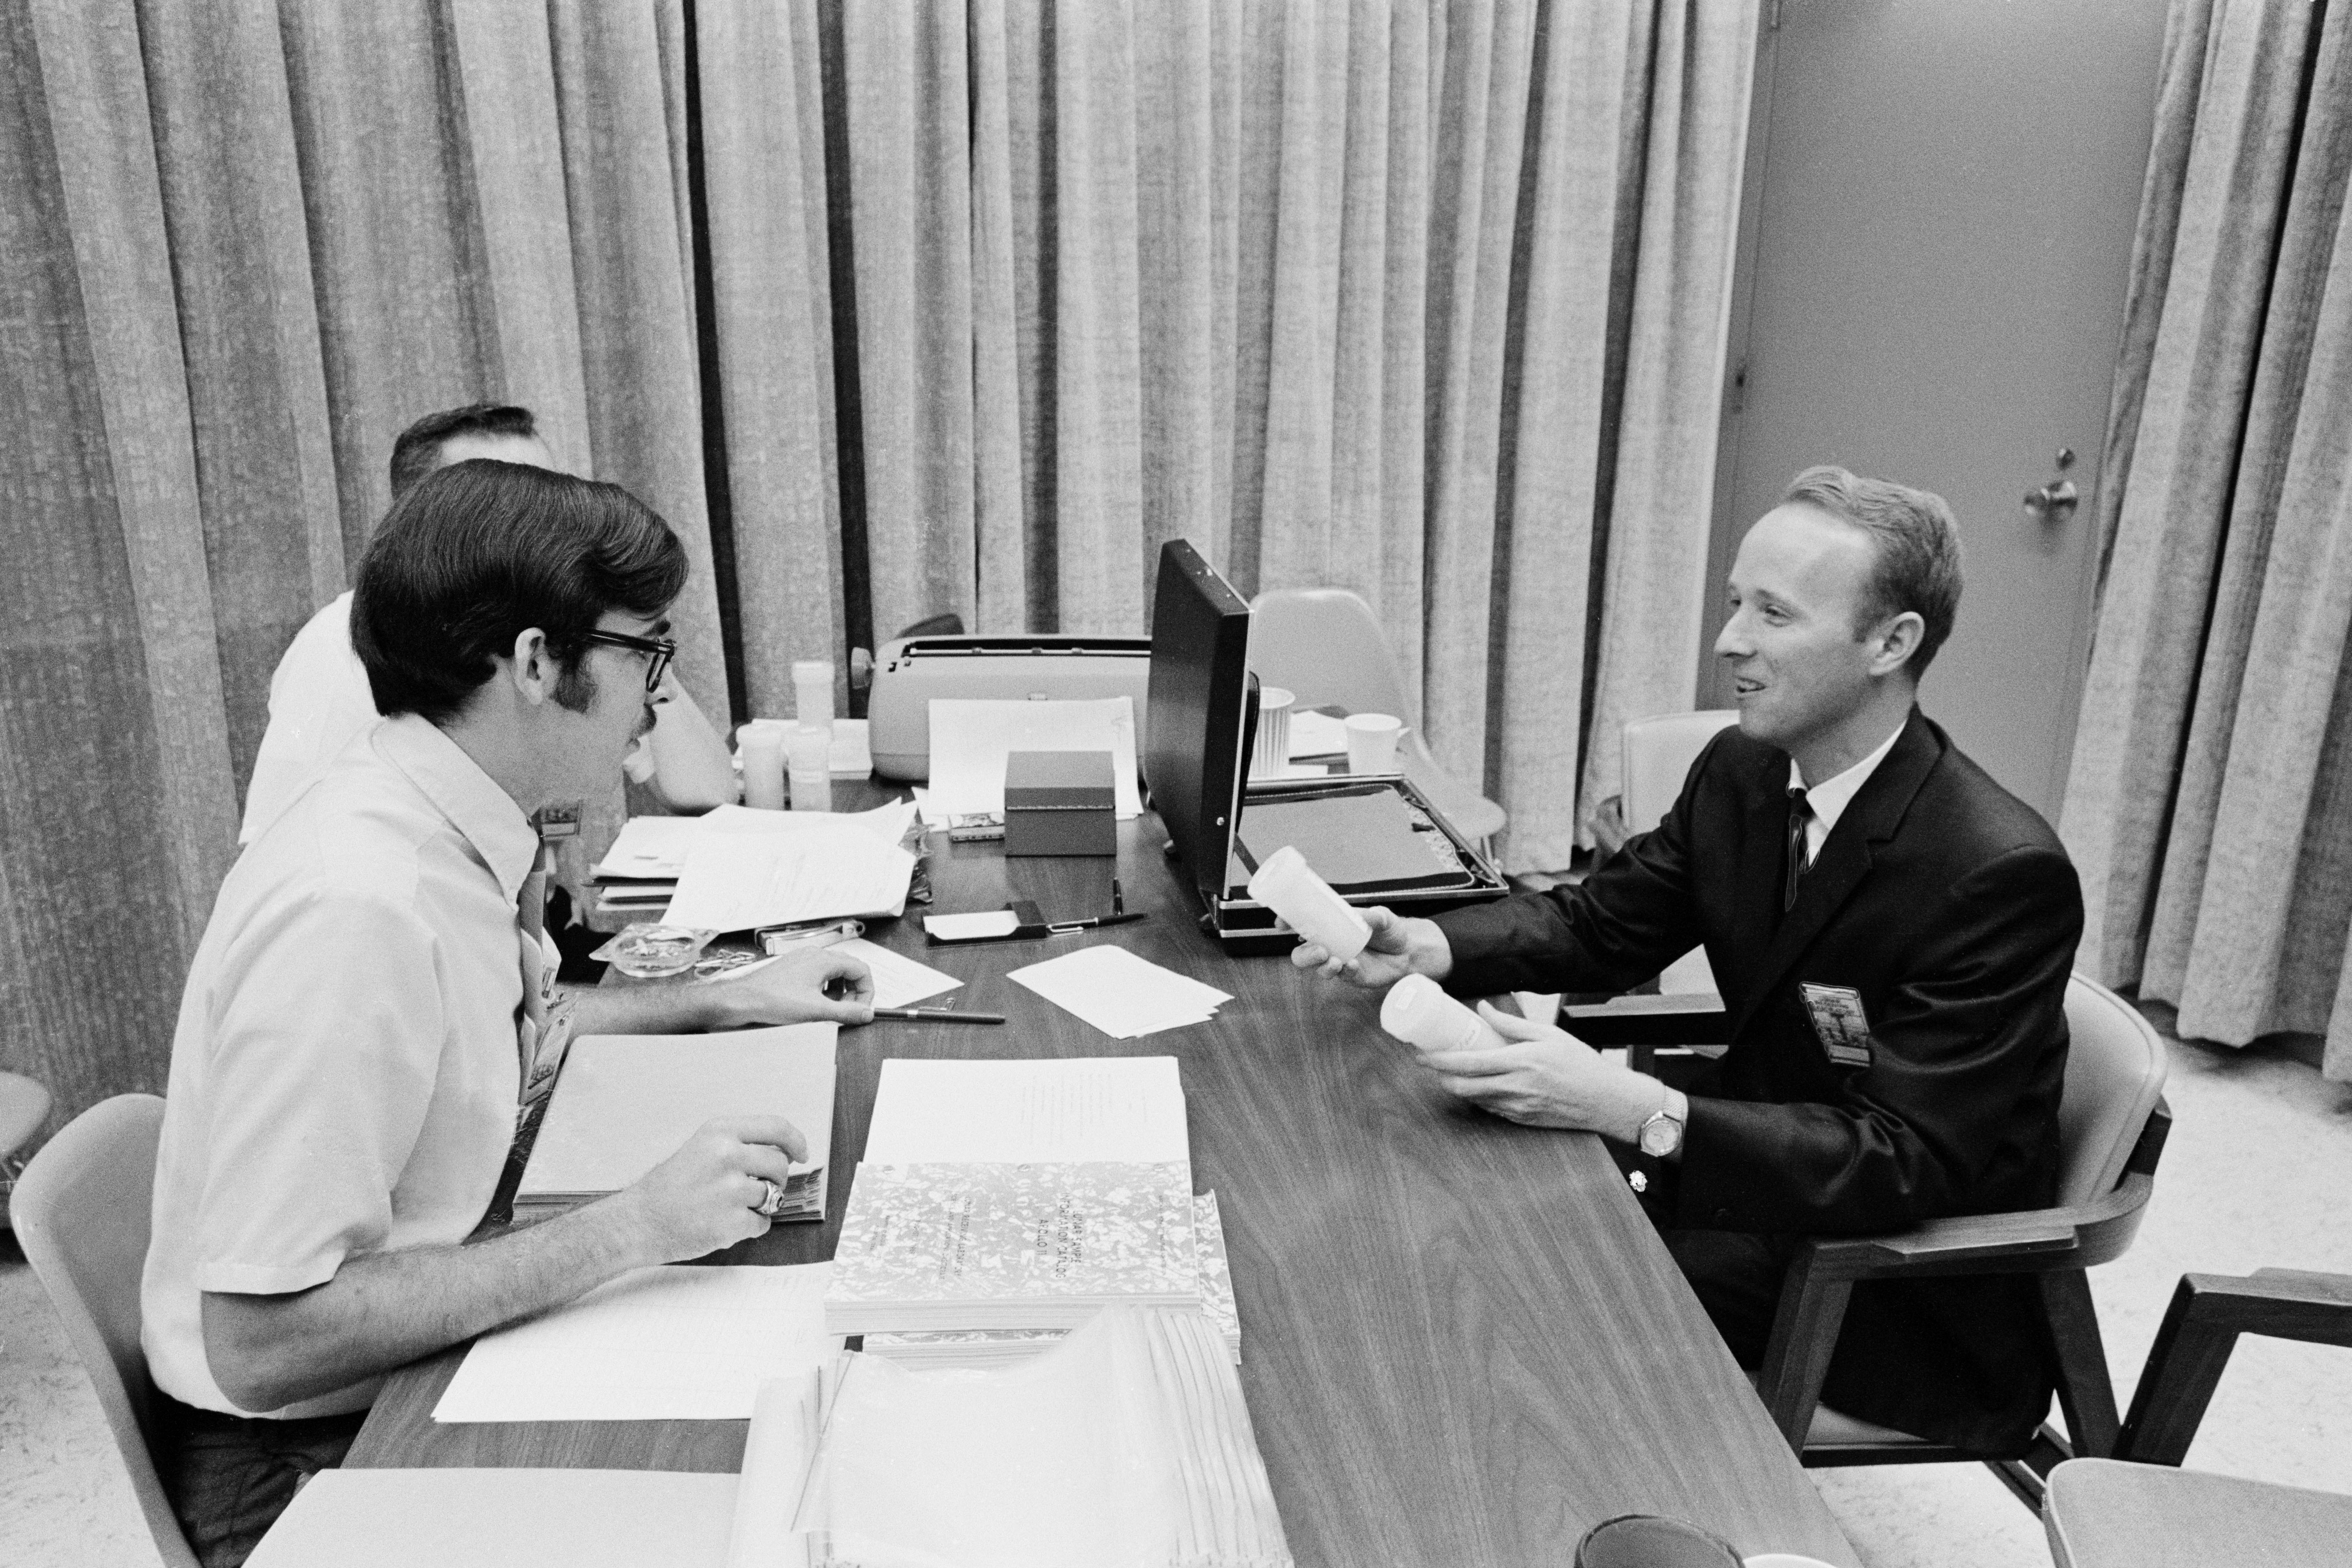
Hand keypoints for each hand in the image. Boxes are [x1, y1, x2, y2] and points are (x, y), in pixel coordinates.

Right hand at [607, 1114, 809, 1263]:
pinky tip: (722, 1223)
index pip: (777, 1128)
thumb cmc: (671, 1186)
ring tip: (727, 1206)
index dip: (795, 1141)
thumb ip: (740, 1145)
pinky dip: (749, 1227)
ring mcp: (730, 1190)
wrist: (638, 1221)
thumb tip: (784, 1153)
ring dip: (759, 1205)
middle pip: (779, 1165)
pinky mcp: (731, 1223)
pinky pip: (763, 1224)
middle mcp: (727, 1156)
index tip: (801, 1154)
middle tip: (752, 1189)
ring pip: (773, 1196)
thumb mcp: (702, 1147)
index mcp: (720, 1132)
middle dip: (774, 1180)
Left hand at [711, 945, 873, 1026]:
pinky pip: (818, 975)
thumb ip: (846, 1012)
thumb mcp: (816, 1010)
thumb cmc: (772, 1000)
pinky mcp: (793, 969)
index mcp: (823, 960)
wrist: (743, 1000)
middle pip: (849, 969)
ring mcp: (802, 960)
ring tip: (828, 1008)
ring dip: (838, 991)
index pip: (861, 969)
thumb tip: (866, 1013)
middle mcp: (814, 955)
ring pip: (833, 973)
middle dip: (853, 992)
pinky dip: (823, 989)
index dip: (866, 991)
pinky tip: (813, 1004)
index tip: (862, 1008)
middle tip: (848, 1010)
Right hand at [1288, 906, 1452, 989]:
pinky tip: (1353, 965)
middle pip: (1301, 954)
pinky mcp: (1352, 976)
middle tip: (1320, 950)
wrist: (1409, 951)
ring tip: (1336, 961)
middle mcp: (1330, 945)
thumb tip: (1365, 916)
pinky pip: (1341, 977)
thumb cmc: (1390, 930)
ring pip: (1317, 969)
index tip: (1281, 923)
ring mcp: (1339, 962)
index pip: (1302, 924)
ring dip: (1321, 966)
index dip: (1288, 923)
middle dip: (1304, 954)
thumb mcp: (1383, 917)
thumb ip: (1374, 916)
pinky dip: (1345, 971)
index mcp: (1330, 926)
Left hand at [1415, 1002, 1663, 1140]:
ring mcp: (1517, 1108)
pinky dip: (1479, 1097)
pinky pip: (1491, 1109)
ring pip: (1474, 1100)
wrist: (1606, 1099)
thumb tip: (1482, 1008)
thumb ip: (1511, 1022)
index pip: (1467, 1063)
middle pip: (1462, 1087)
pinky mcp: (1523, 1121)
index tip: (1421, 1054)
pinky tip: (1480, 1084)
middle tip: (1429, 1063)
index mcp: (1519, 1062)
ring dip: (1458, 1087)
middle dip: (1439, 1077)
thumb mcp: (1547, 1034)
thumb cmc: (1580, 1063)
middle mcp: (1515, 1088)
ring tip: (1451, 1071)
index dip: (1437, 1061)